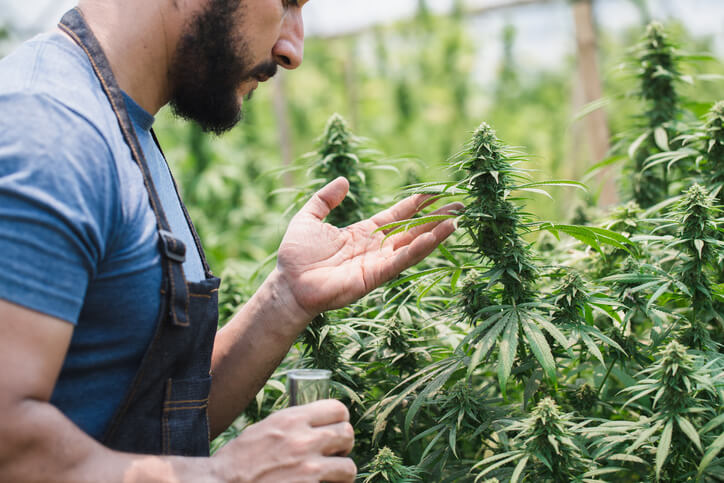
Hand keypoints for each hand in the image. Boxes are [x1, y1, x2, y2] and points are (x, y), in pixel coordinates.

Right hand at [211, 400, 355, 482]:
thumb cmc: (238, 460)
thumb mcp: (264, 429)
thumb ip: (291, 425)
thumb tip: (314, 424)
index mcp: (291, 419)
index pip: (337, 409)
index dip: (340, 420)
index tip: (335, 429)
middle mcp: (303, 440)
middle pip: (347, 434)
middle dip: (343, 445)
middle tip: (333, 453)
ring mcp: (308, 468)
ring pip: (348, 466)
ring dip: (342, 471)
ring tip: (331, 475)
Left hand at [276, 177, 461, 318]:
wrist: (289, 283)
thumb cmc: (296, 254)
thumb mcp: (309, 217)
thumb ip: (325, 199)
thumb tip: (343, 180)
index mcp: (363, 232)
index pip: (396, 215)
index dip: (416, 204)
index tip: (435, 191)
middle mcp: (375, 247)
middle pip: (412, 230)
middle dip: (435, 218)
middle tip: (460, 206)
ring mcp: (377, 262)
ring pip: (412, 246)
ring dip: (435, 235)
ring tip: (456, 222)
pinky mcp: (375, 276)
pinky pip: (401, 261)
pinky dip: (418, 250)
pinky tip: (435, 238)